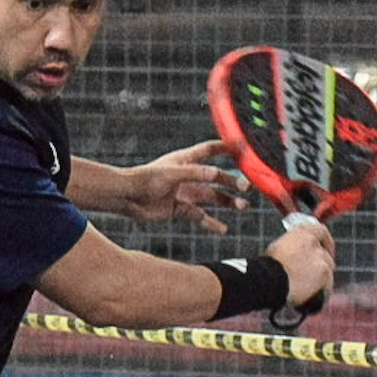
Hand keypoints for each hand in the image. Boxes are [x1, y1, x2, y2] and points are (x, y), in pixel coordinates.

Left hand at [113, 139, 249, 232]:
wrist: (127, 198)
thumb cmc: (146, 179)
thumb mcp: (173, 174)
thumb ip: (195, 173)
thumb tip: (217, 174)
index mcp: (186, 160)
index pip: (211, 150)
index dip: (227, 148)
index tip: (245, 148)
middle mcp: (189, 176)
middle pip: (216, 178)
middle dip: (233, 182)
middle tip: (249, 188)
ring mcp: (185, 193)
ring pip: (212, 197)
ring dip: (228, 202)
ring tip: (243, 207)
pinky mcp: (179, 209)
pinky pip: (199, 216)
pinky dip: (211, 223)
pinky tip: (223, 229)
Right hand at [266, 219, 334, 309]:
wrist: (268, 281)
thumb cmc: (266, 269)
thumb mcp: (278, 250)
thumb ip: (293, 248)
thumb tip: (296, 255)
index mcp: (301, 234)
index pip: (320, 231)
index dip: (325, 241)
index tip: (325, 249)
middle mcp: (313, 243)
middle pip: (325, 255)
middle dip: (320, 265)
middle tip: (310, 276)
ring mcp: (321, 258)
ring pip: (327, 271)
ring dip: (320, 279)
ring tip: (305, 289)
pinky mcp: (325, 274)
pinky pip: (327, 285)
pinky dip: (320, 292)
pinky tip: (308, 296)